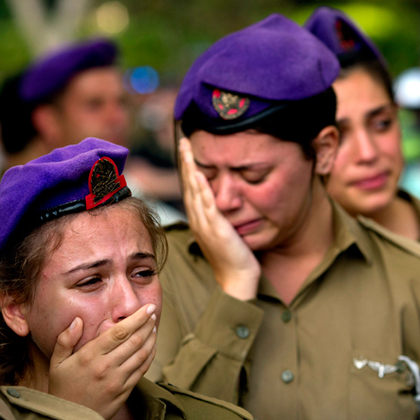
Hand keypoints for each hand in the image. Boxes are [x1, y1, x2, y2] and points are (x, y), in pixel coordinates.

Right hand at [48, 304, 157, 419]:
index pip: (119, 332)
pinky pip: (142, 370)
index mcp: (90, 356)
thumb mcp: (56, 363)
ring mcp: (118, 380)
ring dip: (151, 338)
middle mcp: (106, 367)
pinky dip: (150, 356)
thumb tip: (78, 320)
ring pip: (142, 354)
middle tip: (153, 313)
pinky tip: (151, 347)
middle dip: (147, 324)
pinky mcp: (125, 392)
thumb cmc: (62, 388)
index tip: (147, 308)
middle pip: (135, 340)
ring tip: (154, 326)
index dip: (137, 318)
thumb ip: (65, 339)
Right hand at [178, 138, 260, 299]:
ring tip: (187, 149)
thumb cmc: (232, 258)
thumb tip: (220, 204)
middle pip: (189, 185)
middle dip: (186, 162)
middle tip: (184, 140)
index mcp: (199, 219)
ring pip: (194, 190)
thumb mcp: (223, 232)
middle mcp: (198, 219)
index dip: (189, 168)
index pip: (191, 188)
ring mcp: (205, 224)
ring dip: (191, 168)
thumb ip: (219, 217)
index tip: (187, 150)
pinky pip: (207, 204)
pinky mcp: (216, 228)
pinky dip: (202, 188)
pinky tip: (199, 174)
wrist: (236, 279)